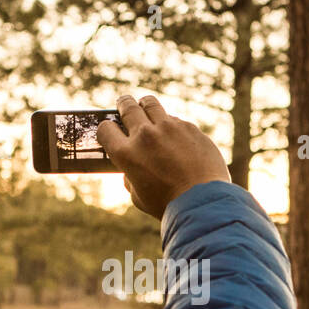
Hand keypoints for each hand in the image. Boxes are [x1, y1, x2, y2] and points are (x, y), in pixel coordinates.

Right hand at [96, 94, 230, 218]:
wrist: (202, 202)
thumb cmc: (167, 204)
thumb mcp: (138, 196)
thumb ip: (130, 176)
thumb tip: (131, 168)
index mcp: (126, 153)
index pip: (106, 129)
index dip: (107, 130)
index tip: (110, 130)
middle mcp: (145, 135)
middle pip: (127, 107)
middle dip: (123, 105)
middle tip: (123, 104)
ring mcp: (169, 128)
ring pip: (151, 104)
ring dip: (145, 105)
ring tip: (145, 106)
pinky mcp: (189, 127)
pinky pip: (175, 120)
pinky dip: (170, 125)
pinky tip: (174, 136)